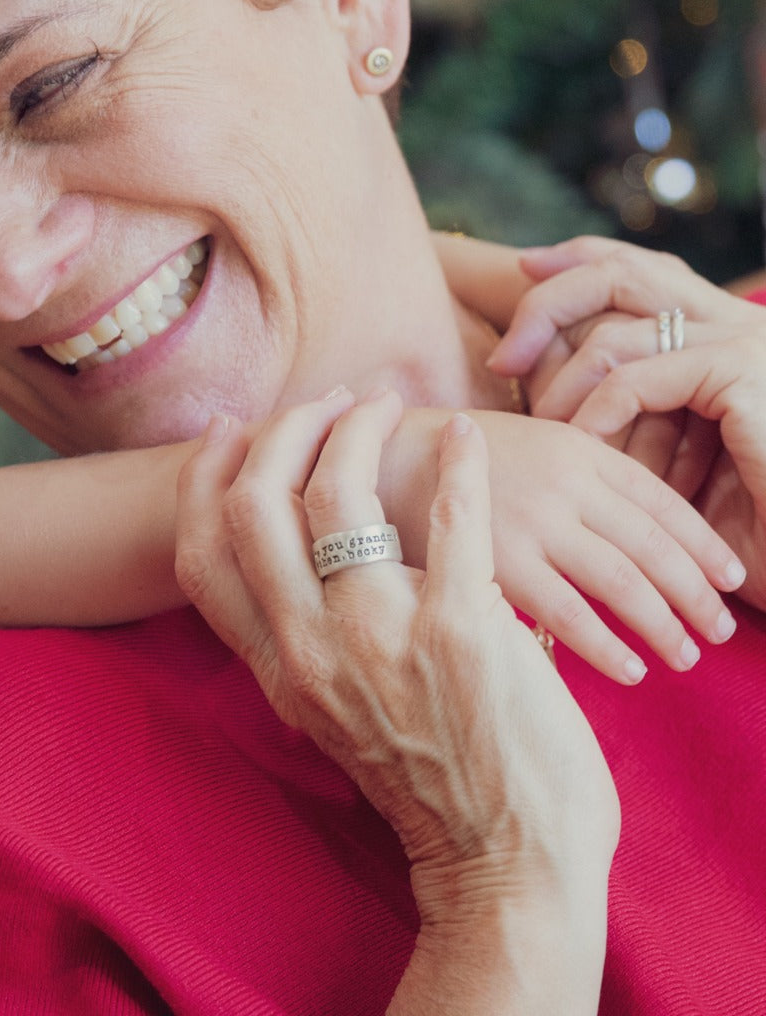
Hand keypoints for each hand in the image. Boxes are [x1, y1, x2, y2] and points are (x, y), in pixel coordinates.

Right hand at [174, 389, 617, 925]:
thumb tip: (298, 552)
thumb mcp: (331, 714)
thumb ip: (301, 639)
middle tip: (327, 404)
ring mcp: (381, 638)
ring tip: (388, 409)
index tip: (227, 429)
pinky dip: (459, 463)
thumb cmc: (427, 783)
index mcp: (277, 668)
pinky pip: (451, 518)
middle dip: (284, 431)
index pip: (200, 556)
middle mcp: (311, 650)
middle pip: (255, 507)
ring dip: (360, 430)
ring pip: (337, 494)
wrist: (504, 866)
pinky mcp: (461, 631)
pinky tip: (464, 437)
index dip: (201, 479)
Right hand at [462, 408, 742, 684]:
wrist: (381, 458)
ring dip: (664, 624)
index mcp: (580, 449)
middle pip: (655, 546)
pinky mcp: (499, 563)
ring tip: (686, 656)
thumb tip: (629, 521)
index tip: (733, 579)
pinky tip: (631, 670)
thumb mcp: (528, 442)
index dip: (706, 545)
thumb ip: (580, 475)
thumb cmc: (454, 458)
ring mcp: (534, 523)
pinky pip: (570, 616)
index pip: (665, 502)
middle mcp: (567, 484)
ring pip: (624, 583)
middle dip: (697, 594)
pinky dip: (608, 647)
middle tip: (721, 631)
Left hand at [487, 237, 764, 606]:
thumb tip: (534, 388)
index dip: (577, 260)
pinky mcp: (743, 375)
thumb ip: (621, 409)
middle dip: (548, 305)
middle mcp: (736, 323)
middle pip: (621, 272)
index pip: (639, 268)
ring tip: (541, 427)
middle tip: (504, 359)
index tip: (524, 267)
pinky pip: (636, 381)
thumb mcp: (666, 453)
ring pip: (616, 334)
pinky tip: (579, 446)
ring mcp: (744, 344)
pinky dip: (596, 414)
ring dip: (564, 386)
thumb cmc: (734, 526)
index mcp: (721, 330)